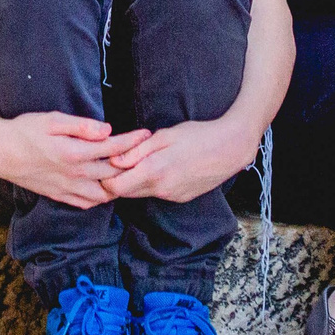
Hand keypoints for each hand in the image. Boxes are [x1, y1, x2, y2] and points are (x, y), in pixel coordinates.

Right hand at [0, 112, 150, 208]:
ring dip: (118, 184)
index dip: (133, 140)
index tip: (146, 133)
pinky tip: (104, 186)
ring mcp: (67, 188)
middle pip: (114, 173)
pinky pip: (87, 203)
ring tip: (127, 172)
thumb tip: (107, 130)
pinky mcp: (59, 195)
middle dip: (133, 163)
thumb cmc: (24, 130)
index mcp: (75, 153)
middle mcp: (75, 174)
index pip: (113, 148)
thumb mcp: (52, 120)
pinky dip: (101, 197)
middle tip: (145, 154)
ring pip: (104, 194)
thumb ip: (81, 126)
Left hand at [101, 119, 256, 204]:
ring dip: (133, 182)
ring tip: (138, 161)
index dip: (104, 177)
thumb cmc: (198, 135)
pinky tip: (158, 167)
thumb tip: (113, 160)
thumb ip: (137, 150)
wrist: (231, 149)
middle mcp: (161, 189)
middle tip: (117, 161)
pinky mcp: (180, 198)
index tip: (104, 162)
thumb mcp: (165, 135)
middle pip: (125, 193)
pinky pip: (156, 193)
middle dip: (117, 180)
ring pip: (140, 194)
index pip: (114, 187)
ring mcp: (171, 196)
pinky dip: (150, 184)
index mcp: (153, 171)